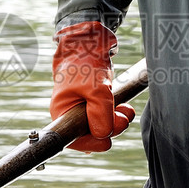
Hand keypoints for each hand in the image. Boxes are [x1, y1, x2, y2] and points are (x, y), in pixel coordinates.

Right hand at [51, 21, 135, 151]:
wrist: (89, 43)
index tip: (107, 142)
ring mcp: (83, 109)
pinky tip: (124, 107)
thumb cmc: (86, 63)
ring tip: (126, 110)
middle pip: (91, 135)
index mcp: (62, 112)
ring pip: (102, 126)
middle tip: (123, 118)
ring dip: (117, 121)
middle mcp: (71, 114)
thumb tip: (103, 135)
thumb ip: (100, 115)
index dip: (91, 144)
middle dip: (110, 128)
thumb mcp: (96, 89)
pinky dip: (118, 114)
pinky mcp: (94, 104)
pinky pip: (107, 117)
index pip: (73, 140)